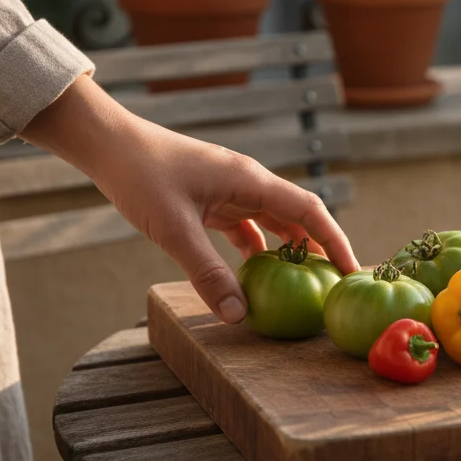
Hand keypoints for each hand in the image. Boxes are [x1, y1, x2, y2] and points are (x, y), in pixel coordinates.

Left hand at [21, 76, 359, 322]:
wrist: (108, 145)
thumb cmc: (141, 177)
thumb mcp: (175, 231)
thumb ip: (208, 273)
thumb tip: (236, 315)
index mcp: (252, 181)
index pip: (310, 212)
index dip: (335, 241)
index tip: (352, 270)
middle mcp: (250, 183)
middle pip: (299, 218)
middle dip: (319, 250)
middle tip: (332, 286)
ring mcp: (232, 190)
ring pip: (274, 223)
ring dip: (288, 252)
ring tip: (301, 286)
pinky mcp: (214, 198)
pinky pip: (248, 227)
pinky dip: (256, 251)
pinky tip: (253, 276)